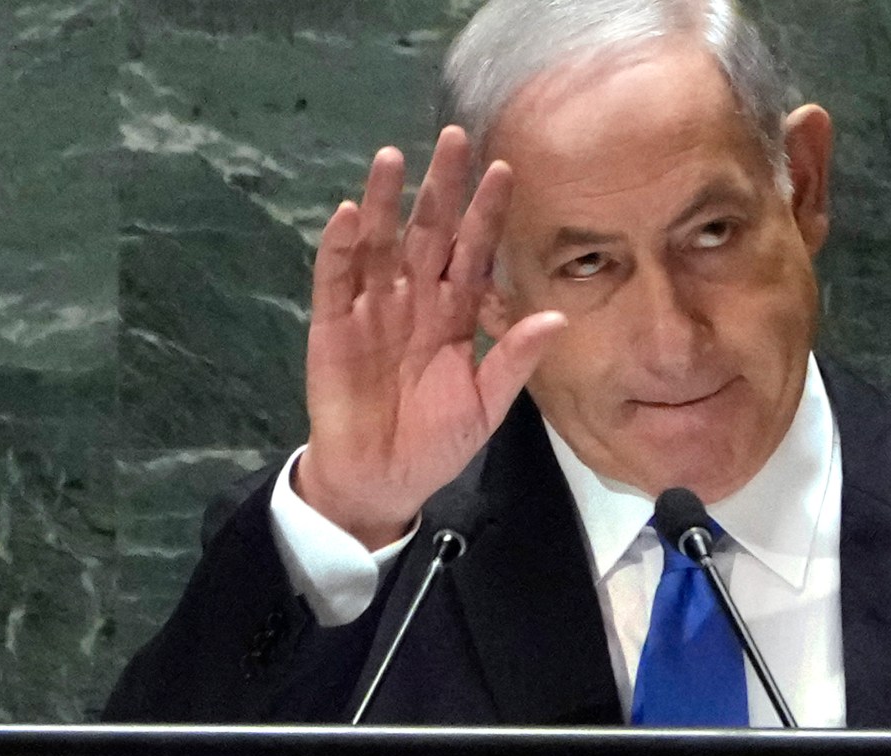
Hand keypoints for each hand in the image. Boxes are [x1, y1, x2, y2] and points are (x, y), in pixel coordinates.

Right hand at [294, 127, 568, 547]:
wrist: (383, 482)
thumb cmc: (436, 443)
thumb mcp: (486, 405)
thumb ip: (514, 360)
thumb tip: (556, 317)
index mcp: (454, 314)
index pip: (473, 252)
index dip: (486, 213)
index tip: (504, 170)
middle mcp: (414, 300)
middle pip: (428, 232)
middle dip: (440, 187)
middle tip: (454, 138)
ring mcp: (372, 309)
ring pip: (380, 244)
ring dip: (384, 202)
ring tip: (392, 158)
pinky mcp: (333, 326)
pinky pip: (336, 280)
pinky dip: (340, 248)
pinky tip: (348, 215)